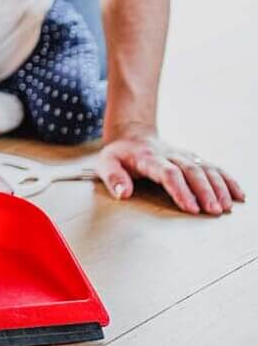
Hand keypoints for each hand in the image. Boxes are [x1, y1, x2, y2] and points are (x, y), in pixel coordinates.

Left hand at [97, 129, 244, 214]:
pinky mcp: (193, 158)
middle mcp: (170, 155)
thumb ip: (113, 178)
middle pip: (191, 171)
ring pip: (206, 168)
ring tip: (226, 207)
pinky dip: (228, 180)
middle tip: (214, 211)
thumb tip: (123, 193)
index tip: (190, 207)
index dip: (180, 189)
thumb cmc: (119, 155)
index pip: (167, 173)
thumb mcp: (106, 163)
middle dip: (204, 191)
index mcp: (149, 158)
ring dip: (219, 187)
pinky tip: (239, 195)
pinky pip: (214, 167)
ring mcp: (183, 156)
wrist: (132, 135)